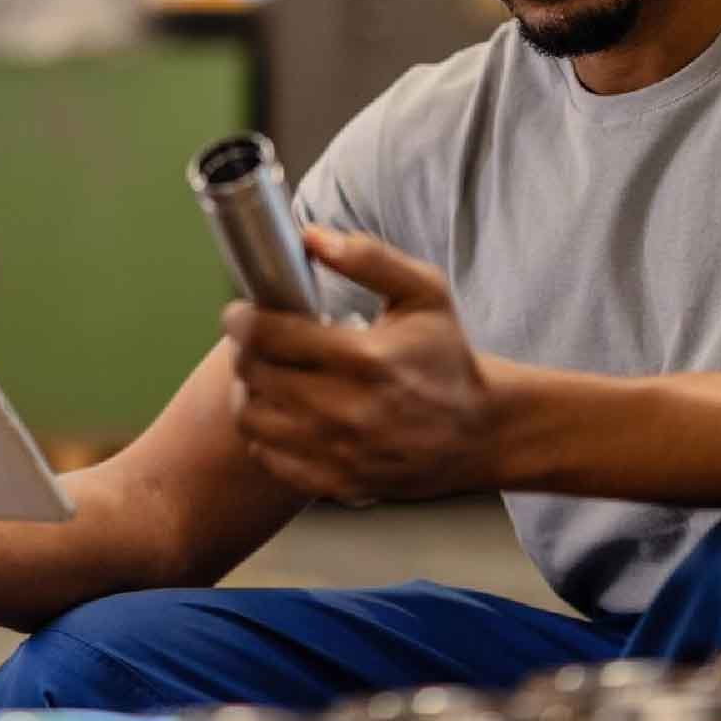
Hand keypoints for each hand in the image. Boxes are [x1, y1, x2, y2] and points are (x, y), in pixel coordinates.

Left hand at [222, 227, 504, 505]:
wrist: (481, 431)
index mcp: (366, 359)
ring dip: (248, 391)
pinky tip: (282, 412)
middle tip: (252, 340)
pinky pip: (269, 458)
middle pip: (254, 376)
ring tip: (264, 375)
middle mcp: (349, 412)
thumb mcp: (423, 292)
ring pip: (253, 420)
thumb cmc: (446, 357)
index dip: (241, 319)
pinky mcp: (339, 483)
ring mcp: (342, 454)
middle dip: (243, 350)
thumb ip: (368, 258)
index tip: (240, 312)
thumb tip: (310, 237)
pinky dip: (264, 433)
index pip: (270, 336)